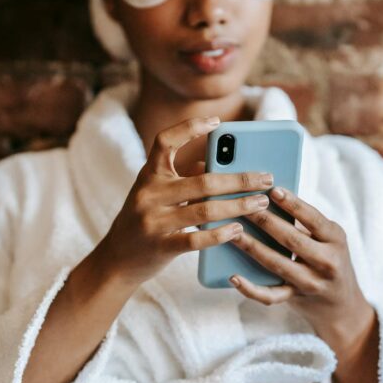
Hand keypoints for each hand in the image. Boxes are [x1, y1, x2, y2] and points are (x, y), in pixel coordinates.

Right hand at [96, 116, 275, 286]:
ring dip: (238, 206)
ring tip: (261, 204)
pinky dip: (220, 234)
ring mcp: (153, 221)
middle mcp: (148, 194)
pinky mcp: (160, 246)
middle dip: (240, 180)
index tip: (217, 122)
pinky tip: (239, 230)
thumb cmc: (145, 221)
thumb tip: (222, 166)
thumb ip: (185, 178)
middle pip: (203, 181)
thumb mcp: (157, 194)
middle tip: (266, 179)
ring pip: (205, 210)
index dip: (189, 128)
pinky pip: (196, 240)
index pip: (164, 141)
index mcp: (148, 175)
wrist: (116, 260)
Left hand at [228, 187, 374, 350]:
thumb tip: (270, 197)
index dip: (293, 204)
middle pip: (291, 240)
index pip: (313, 219)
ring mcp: (311, 282)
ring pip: (277, 264)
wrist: (342, 304)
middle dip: (265, 221)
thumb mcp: (329, 239)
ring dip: (252, 247)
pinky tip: (234, 277)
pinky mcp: (295, 298)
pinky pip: (270, 295)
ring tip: (233, 233)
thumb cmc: (329, 259)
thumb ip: (306, 223)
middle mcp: (326, 262)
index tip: (274, 190)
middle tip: (243, 206)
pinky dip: (250, 289)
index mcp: (335, 239)